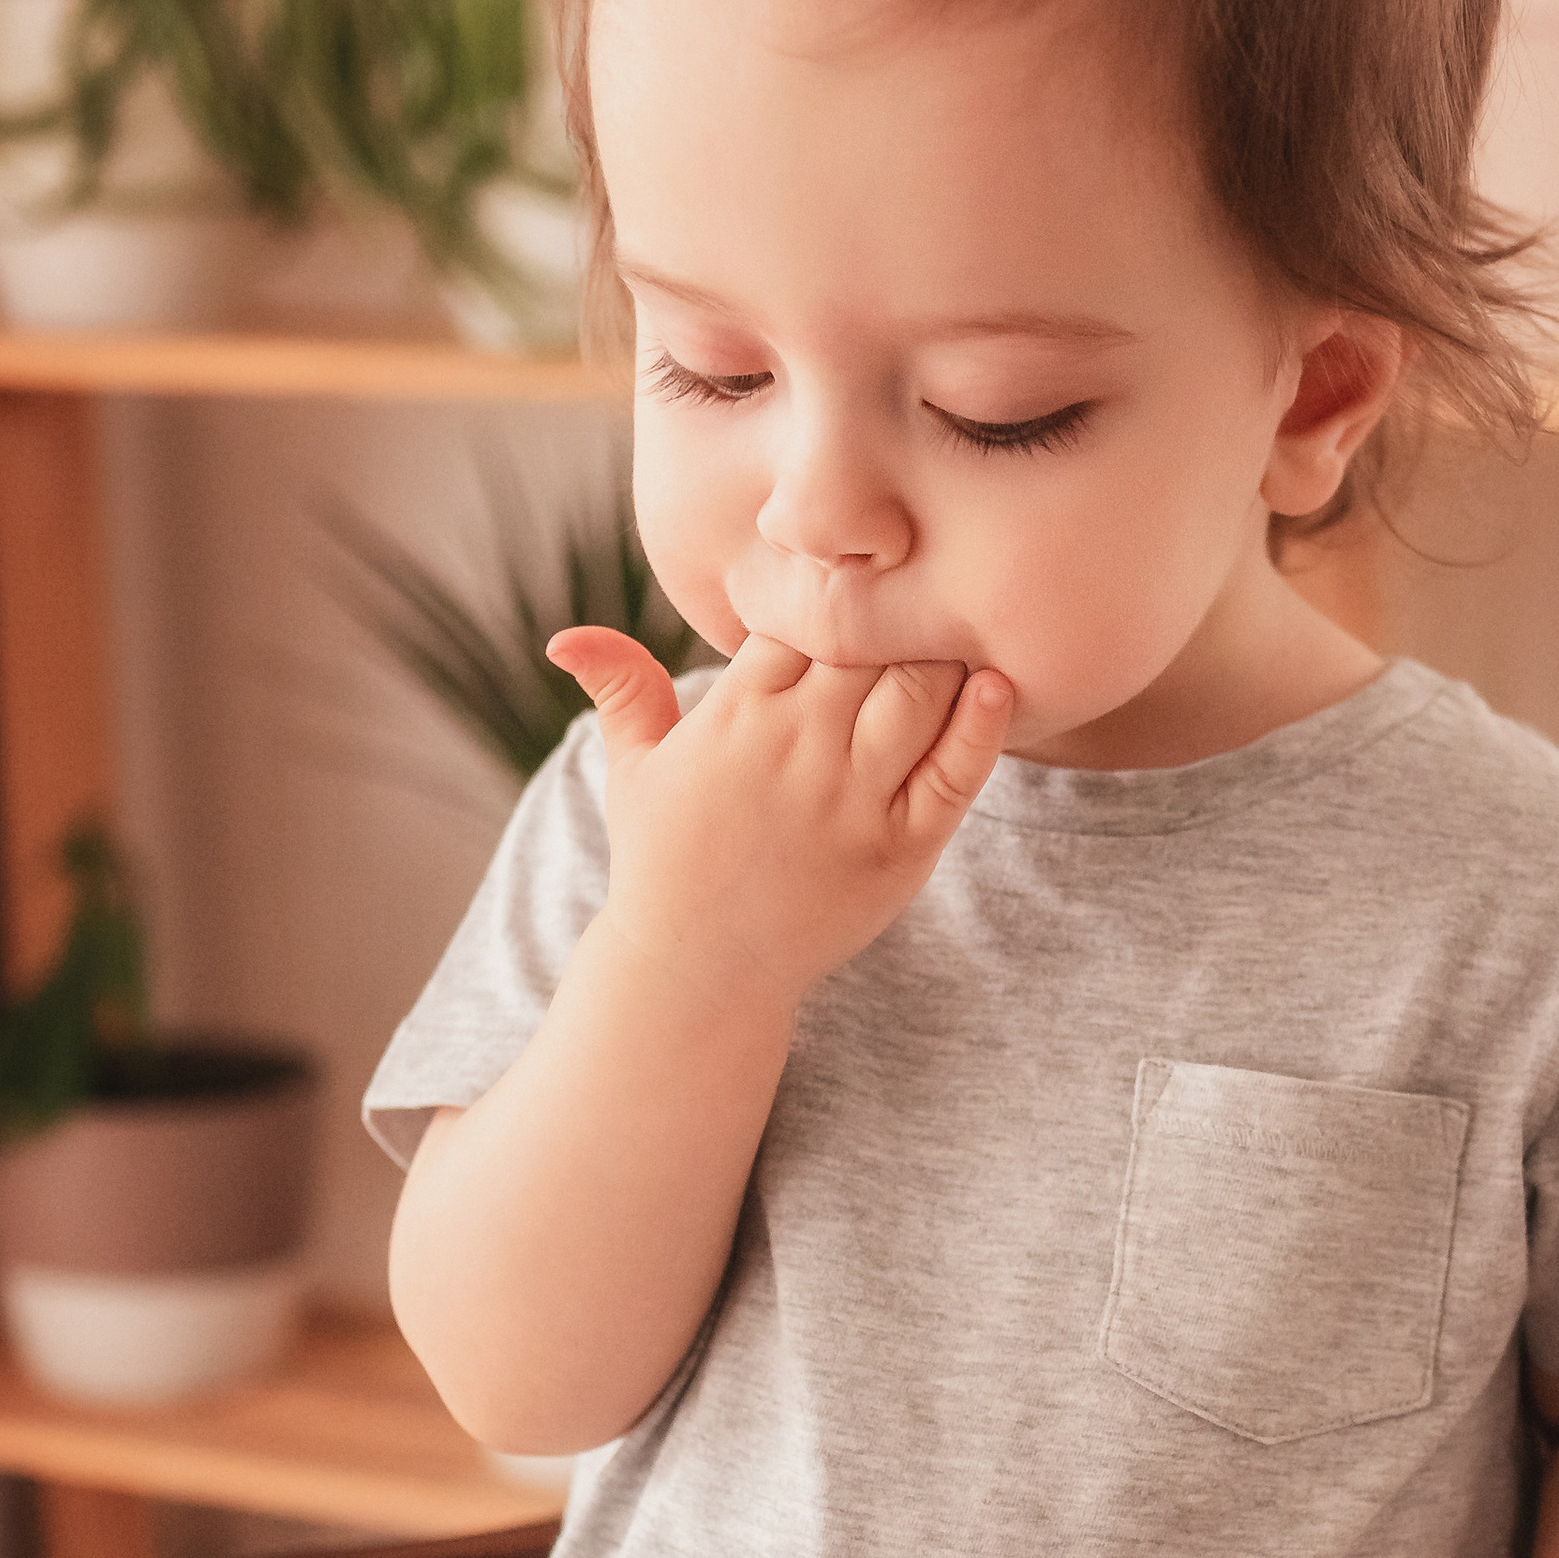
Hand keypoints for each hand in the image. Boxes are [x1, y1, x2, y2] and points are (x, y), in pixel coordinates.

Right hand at [547, 627, 1014, 1012]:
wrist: (698, 967)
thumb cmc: (665, 860)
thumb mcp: (632, 770)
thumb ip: (620, 688)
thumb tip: (562, 635)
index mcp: (738, 713)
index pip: (804, 617)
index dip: (833, 594)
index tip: (852, 589)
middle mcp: (796, 746)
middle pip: (869, 643)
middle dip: (896, 616)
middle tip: (924, 601)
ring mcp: (851, 799)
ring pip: (918, 692)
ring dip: (943, 658)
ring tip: (958, 640)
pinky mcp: (899, 849)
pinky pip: (955, 773)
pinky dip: (980, 727)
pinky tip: (996, 687)